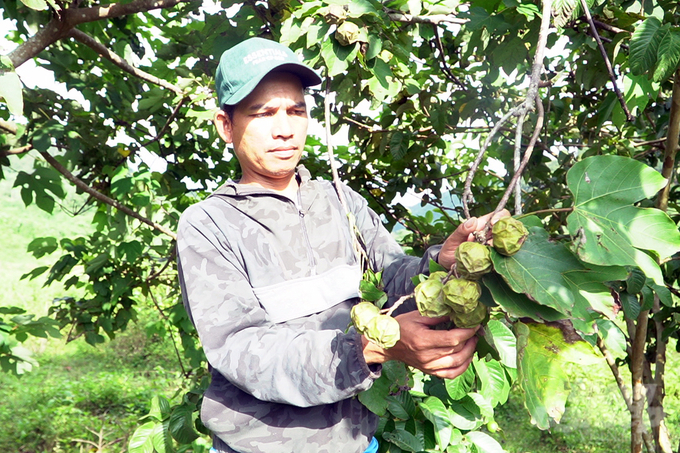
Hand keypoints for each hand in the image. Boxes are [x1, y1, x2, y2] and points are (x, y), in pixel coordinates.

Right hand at [362, 311, 478, 379]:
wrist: (388, 346)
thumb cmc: (401, 327)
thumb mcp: (417, 316)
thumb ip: (437, 316)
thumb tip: (457, 312)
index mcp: (423, 340)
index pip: (452, 339)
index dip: (467, 332)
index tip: (475, 324)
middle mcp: (427, 356)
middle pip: (457, 350)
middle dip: (470, 339)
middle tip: (476, 330)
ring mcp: (429, 366)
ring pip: (457, 363)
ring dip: (469, 352)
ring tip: (473, 341)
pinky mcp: (430, 372)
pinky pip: (451, 374)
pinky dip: (463, 367)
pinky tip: (467, 357)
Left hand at [438, 209, 510, 269]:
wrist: (446, 265)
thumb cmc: (449, 249)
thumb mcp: (452, 239)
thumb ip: (461, 230)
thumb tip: (473, 220)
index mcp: (481, 226)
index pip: (497, 215)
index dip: (500, 216)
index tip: (493, 223)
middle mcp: (489, 235)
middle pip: (506, 229)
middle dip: (503, 233)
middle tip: (491, 242)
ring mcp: (492, 247)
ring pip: (506, 243)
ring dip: (501, 247)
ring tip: (488, 252)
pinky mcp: (491, 259)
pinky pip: (501, 257)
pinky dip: (499, 259)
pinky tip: (490, 262)